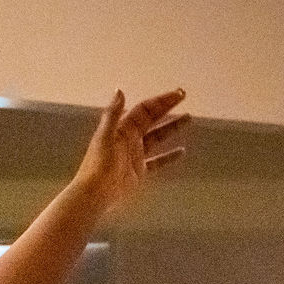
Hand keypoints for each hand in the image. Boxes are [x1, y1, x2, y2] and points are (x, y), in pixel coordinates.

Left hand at [73, 88, 188, 218]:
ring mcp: (136, 154)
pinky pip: (158, 161)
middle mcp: (130, 138)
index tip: (178, 94)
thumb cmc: (98, 165)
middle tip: (184, 96)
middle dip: (167, 107)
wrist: (95, 193)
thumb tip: (119, 90)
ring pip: (157, 136)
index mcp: (122, 128)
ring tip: (188, 118)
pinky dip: (169, 156)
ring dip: (172, 127)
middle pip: (152, 118)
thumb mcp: (105, 137)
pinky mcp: (140, 170)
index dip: (161, 100)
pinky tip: (182, 151)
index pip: (145, 109)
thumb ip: (112, 114)